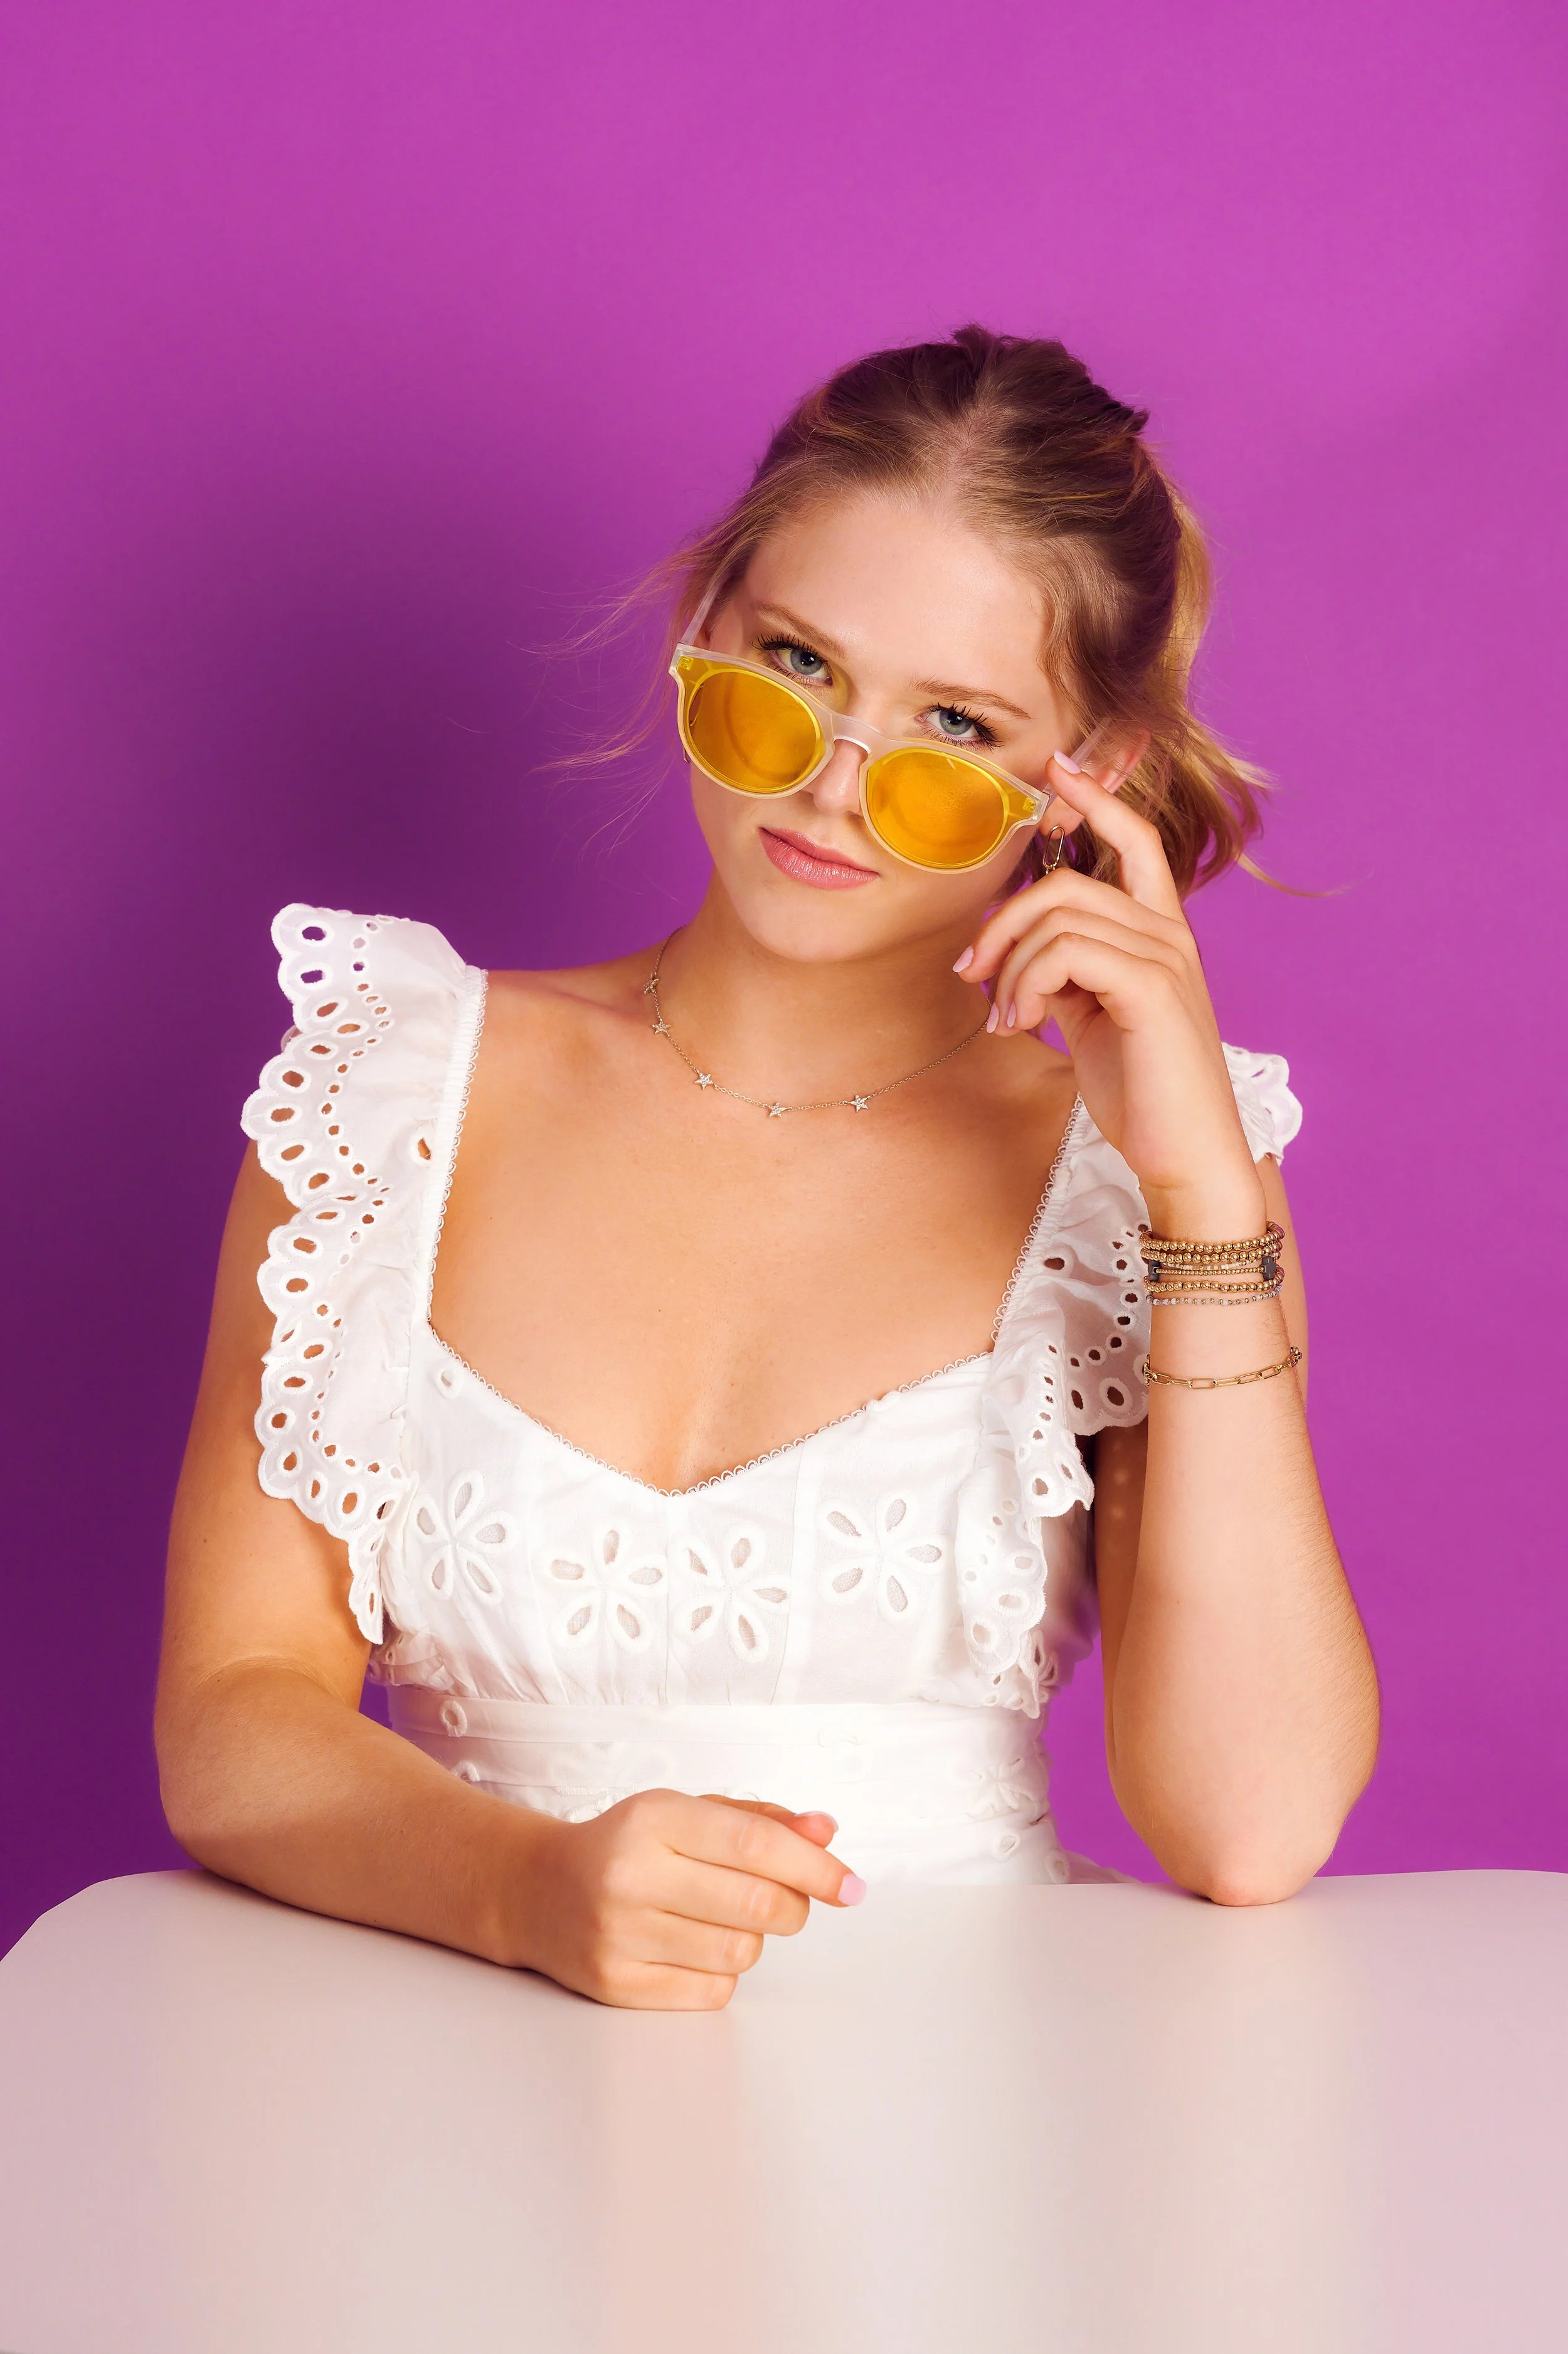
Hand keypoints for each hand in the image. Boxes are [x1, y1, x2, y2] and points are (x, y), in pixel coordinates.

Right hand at [511, 1787, 862, 2009]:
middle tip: (786, 1899)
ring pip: (740, 1953)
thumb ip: (759, 1820)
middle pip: (758, 1904)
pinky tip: (694, 1946)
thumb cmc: (626, 1846)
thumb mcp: (686, 1814)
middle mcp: (632, 1875)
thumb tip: (827, 1833)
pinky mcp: (615, 1984)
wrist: (536, 1890)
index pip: (755, 1845)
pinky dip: (722, 1971)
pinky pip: (711, 1990)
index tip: (852, 1886)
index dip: (815, 1866)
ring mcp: (620, 1934)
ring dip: (753, 1939)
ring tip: (722, 1918)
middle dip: (793, 1905)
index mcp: (653, 1819)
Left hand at [957, 753, 1263, 1234]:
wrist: (1185, 1154)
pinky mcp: (1151, 987)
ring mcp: (1165, 958)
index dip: (1097, 800)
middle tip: (972, 974)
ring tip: (1005, 1018)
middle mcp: (1169, 934)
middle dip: (1003, 923)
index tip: (1057, 769)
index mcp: (1159, 934)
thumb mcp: (1094, 1018)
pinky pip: (1066, 953)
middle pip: (1066, 884)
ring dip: (1010, 967)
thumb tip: (1016, 951)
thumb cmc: (1142, 1091)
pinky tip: (1023, 1024)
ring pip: (1058, 918)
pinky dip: (1027, 985)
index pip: (1136, 842)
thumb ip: (1068, 973)